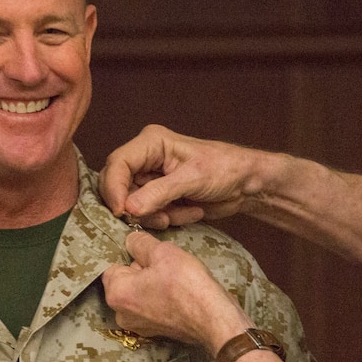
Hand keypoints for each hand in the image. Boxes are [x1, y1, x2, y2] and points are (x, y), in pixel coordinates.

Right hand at [98, 124, 261, 228]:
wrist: (246, 184)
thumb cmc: (225, 169)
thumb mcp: (192, 179)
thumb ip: (159, 193)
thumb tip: (128, 208)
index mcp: (151, 143)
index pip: (117, 164)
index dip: (114, 188)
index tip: (122, 211)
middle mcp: (146, 159)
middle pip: (120, 187)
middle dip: (138, 207)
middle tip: (161, 217)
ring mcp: (150, 179)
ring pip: (133, 205)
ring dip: (157, 215)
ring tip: (183, 213)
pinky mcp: (158, 197)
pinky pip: (148, 214)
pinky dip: (167, 218)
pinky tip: (190, 211)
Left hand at [101, 231, 251, 354]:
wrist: (215, 320)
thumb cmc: (187, 285)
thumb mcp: (163, 252)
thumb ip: (140, 243)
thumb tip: (130, 240)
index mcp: (116, 294)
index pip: (112, 265)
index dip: (131, 254)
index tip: (150, 253)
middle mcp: (120, 314)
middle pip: (125, 280)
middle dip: (142, 269)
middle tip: (165, 265)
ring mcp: (138, 326)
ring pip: (139, 293)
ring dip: (153, 283)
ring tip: (175, 279)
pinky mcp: (155, 332)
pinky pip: (152, 307)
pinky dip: (161, 298)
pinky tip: (178, 293)